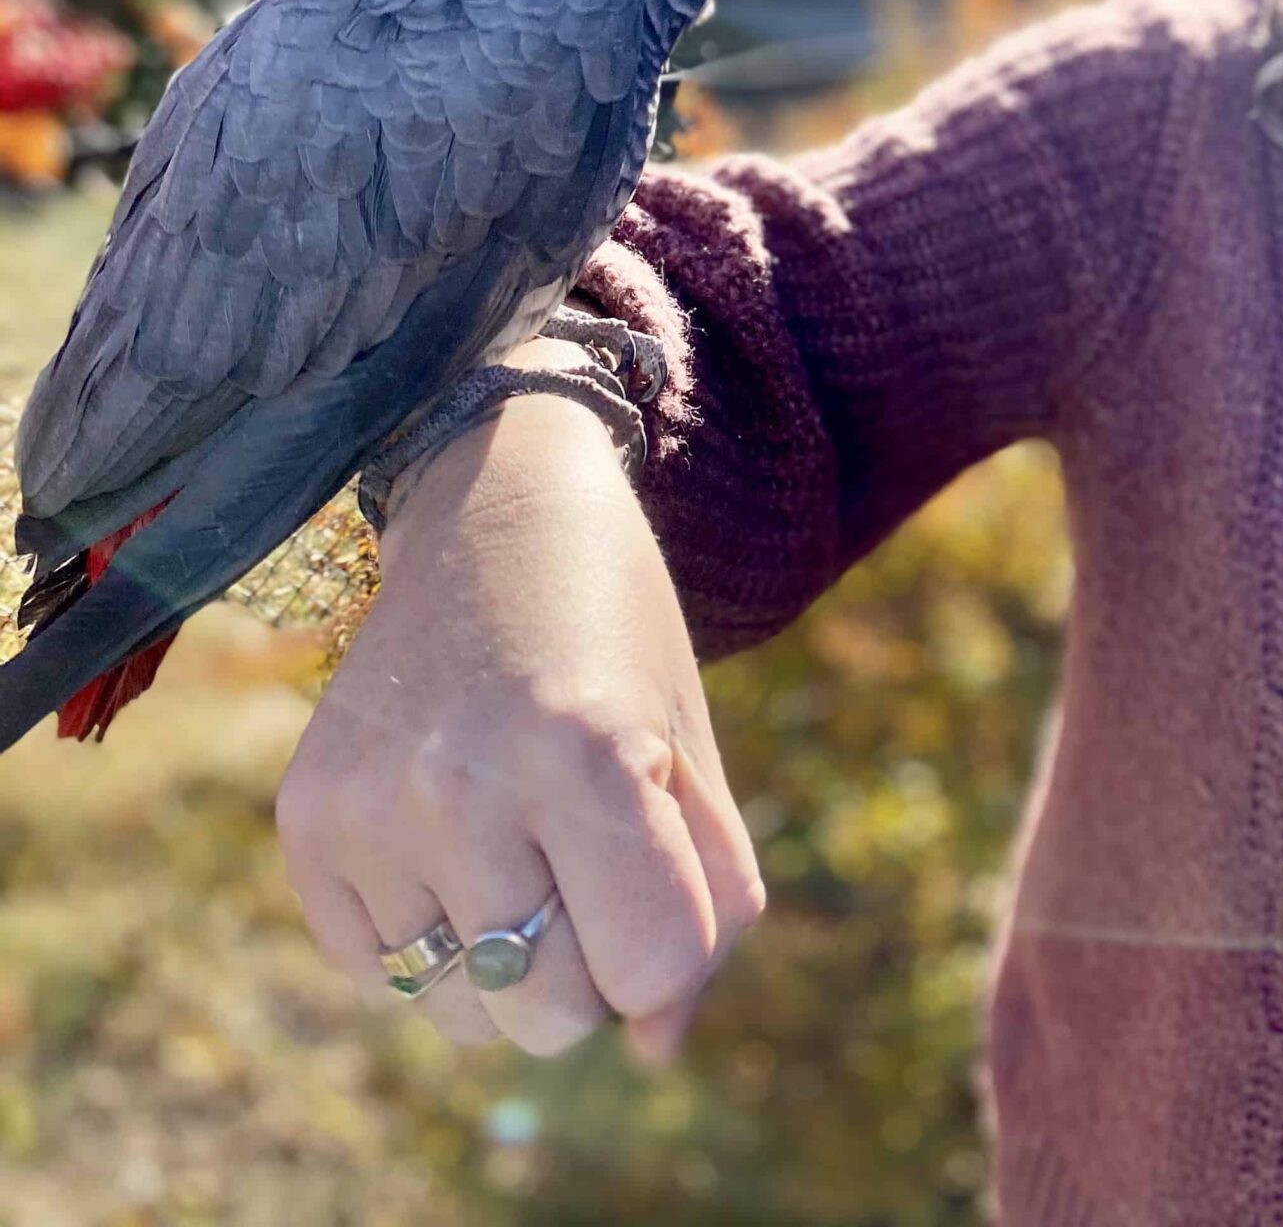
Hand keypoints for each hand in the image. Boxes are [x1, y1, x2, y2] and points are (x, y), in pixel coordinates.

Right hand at [274, 347, 765, 1061]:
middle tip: (586, 855)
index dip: (669, 949)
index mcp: (584, 752)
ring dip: (505, 958)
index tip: (662, 878)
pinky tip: (448, 831)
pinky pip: (381, 975)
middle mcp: (463, 781)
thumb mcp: (689, 746)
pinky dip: (427, 935)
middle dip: (590, 964)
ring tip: (517, 835)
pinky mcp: (306, 821)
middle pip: (549, 1010)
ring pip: (462, 1010)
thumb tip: (653, 1046)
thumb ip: (704, 905)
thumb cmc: (616, 633)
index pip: (647, 970)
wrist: (491, 507)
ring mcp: (371, 806)